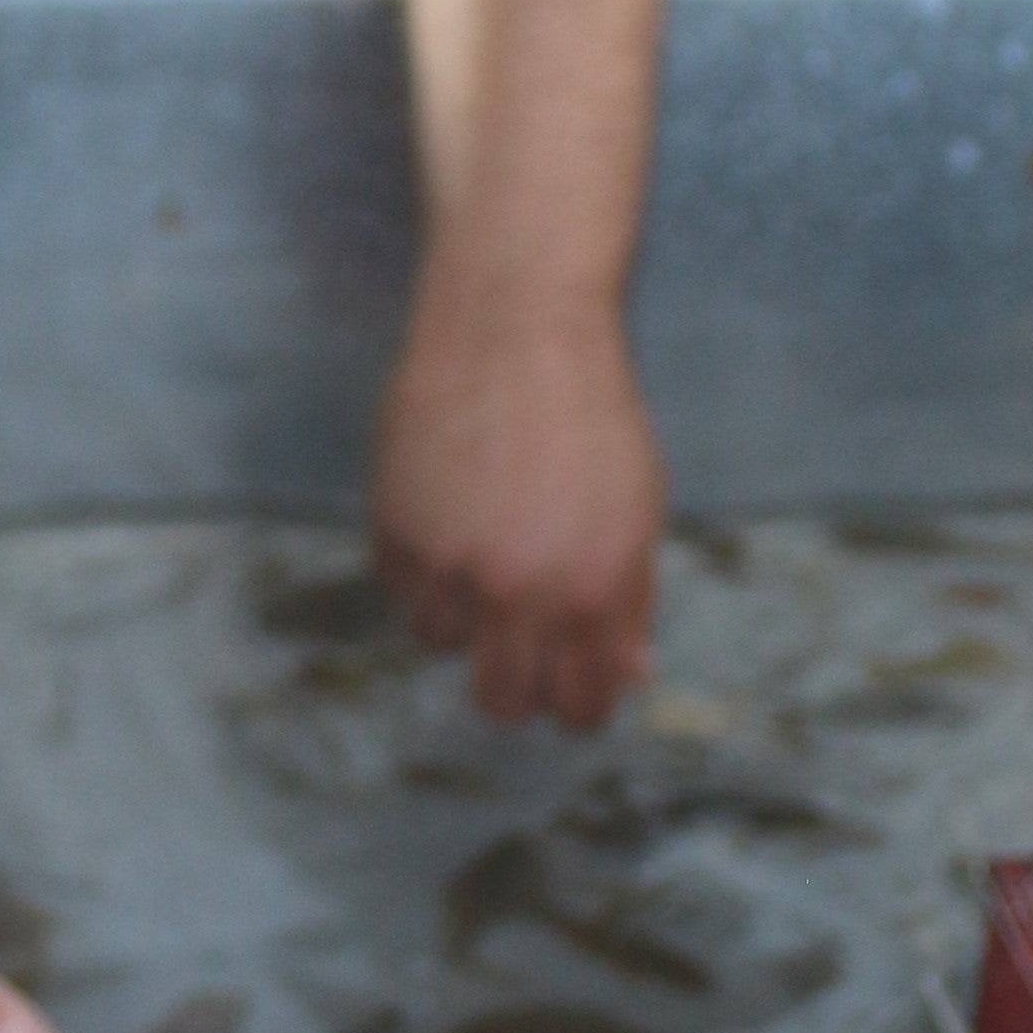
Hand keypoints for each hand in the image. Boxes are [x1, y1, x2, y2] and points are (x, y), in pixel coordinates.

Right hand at [372, 308, 663, 729]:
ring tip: (481, 542)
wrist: (516, 323)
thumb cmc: (589, 411)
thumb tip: (626, 677)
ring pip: (438, 643)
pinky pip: (399, 585)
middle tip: (518, 638)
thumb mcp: (639, 508)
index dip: (574, 700)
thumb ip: (629, 601)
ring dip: (460, 610)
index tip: (568, 679)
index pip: (576, 709)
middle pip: (499, 702)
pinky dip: (420, 563)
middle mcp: (517, 590)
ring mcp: (448, 561)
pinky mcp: (393, 526)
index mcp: (593, 592)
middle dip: (513, 681)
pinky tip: (448, 506)